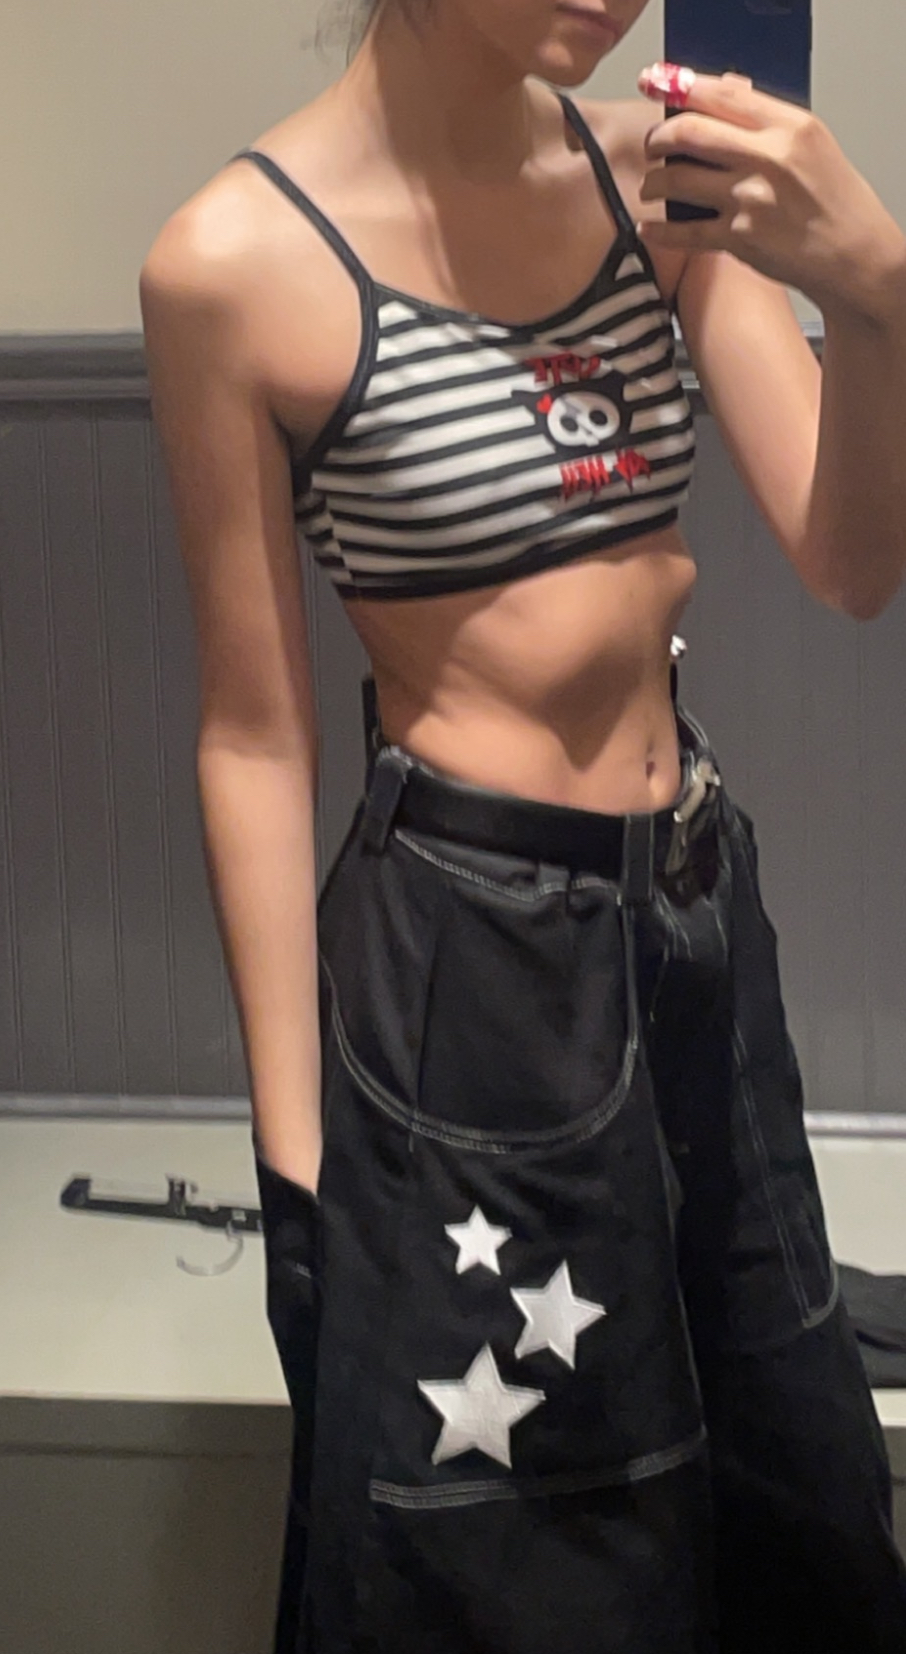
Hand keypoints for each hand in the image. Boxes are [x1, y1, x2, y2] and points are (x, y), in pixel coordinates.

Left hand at [636, 65, 905, 322]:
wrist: (851, 252)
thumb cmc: (833, 197)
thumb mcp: (811, 141)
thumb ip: (766, 118)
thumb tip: (722, 90)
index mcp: (789, 126)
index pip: (725, 95)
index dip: (684, 88)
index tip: (661, 87)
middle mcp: (768, 157)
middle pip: (690, 132)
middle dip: (659, 137)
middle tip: (653, 144)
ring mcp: (751, 199)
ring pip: (679, 179)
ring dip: (654, 181)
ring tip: (652, 185)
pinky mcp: (740, 238)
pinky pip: (685, 231)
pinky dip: (660, 230)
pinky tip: (649, 227)